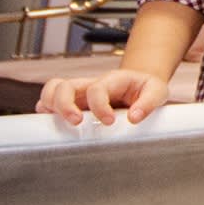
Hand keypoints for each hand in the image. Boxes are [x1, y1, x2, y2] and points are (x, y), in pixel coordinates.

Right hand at [35, 68, 170, 126]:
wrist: (141, 87)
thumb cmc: (146, 90)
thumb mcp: (157, 92)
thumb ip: (148, 103)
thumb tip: (133, 118)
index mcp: (112, 80)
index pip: (97, 88)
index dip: (99, 106)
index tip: (109, 122)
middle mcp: (91, 84)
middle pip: (65, 85)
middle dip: (65, 105)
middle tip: (76, 122)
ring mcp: (80, 94)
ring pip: (53, 90)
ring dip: (50, 105)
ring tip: (57, 122)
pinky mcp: (73, 104)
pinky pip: (50, 102)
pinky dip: (46, 111)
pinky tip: (50, 124)